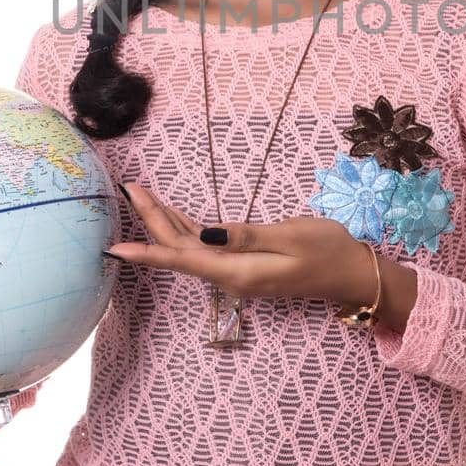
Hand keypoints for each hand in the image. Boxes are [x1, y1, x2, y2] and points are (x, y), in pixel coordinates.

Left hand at [108, 180, 373, 304]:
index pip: (182, 260)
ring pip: (190, 249)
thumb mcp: (290, 237)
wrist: (351, 274)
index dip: (147, 252)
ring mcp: (236, 273)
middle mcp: (230, 276)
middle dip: (152, 220)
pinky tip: (173, 216)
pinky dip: (186, 230)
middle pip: (180, 250)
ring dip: (165, 223)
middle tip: (129, 188)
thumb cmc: (327, 250)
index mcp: (238, 272)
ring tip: (140, 195)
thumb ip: (246, 236)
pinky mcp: (243, 265)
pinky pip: (205, 249)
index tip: (114, 249)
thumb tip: (206, 234)